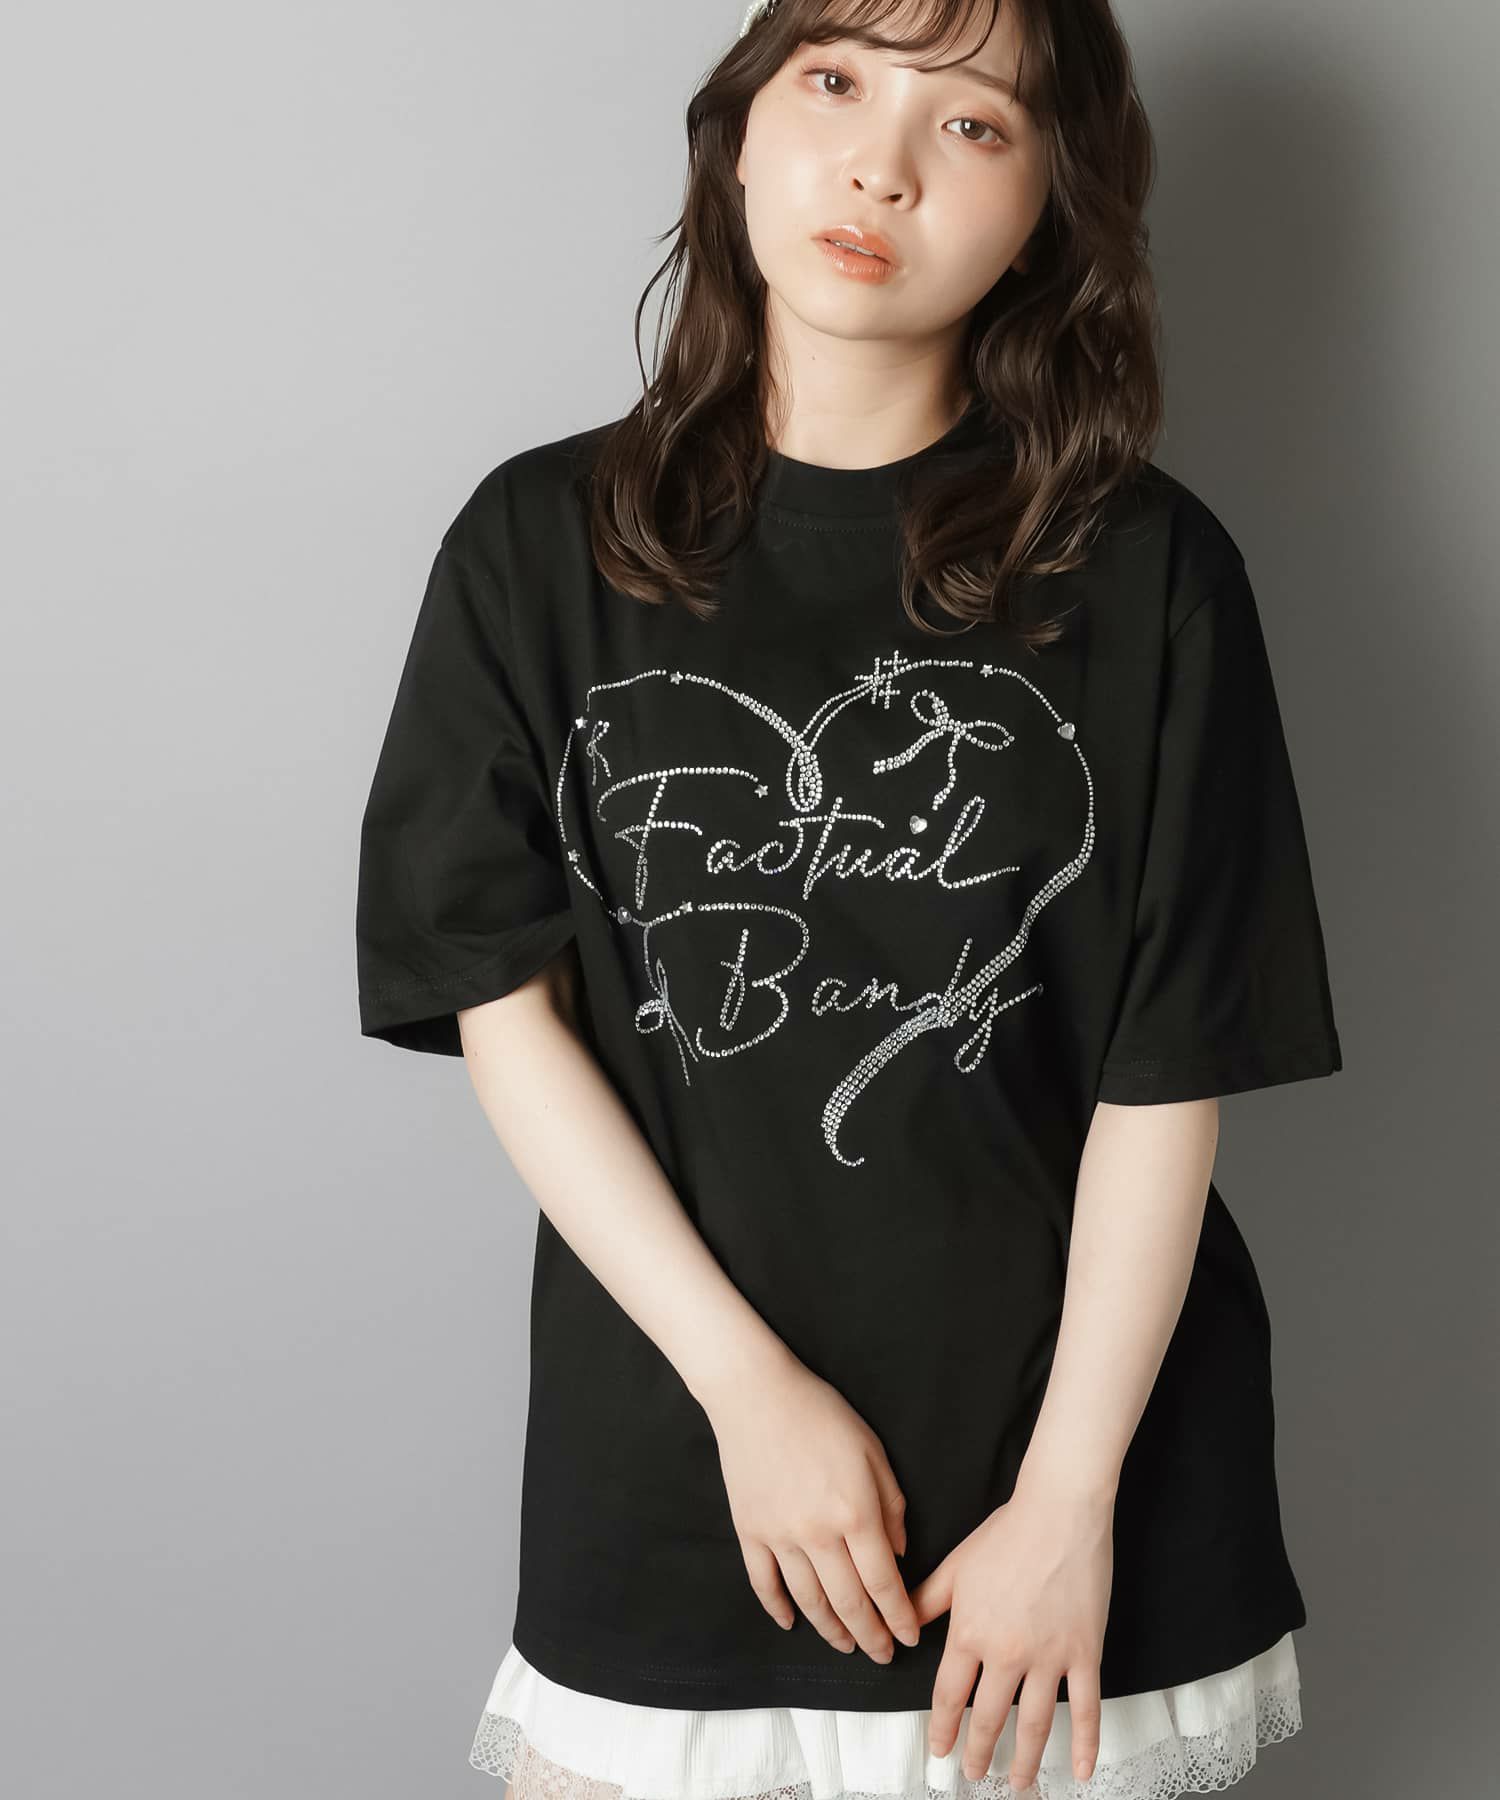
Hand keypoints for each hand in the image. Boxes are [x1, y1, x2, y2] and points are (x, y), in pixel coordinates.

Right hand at [703, 1354, 920, 1662]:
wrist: (755, 1393)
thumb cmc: (821, 1414)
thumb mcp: (872, 1451)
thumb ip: (891, 1506)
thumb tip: (899, 1552)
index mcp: (855, 1513)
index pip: (884, 1582)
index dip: (899, 1617)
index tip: (910, 1637)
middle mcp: (818, 1534)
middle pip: (849, 1603)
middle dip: (871, 1636)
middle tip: (883, 1654)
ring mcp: (780, 1537)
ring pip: (809, 1601)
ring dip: (831, 1631)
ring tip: (845, 1646)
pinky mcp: (749, 1532)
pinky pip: (764, 1583)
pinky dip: (777, 1609)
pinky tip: (791, 1623)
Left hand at [909, 1473, 1112, 1789]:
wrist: (1058, 1512)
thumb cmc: (1007, 1533)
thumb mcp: (956, 1566)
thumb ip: (926, 1600)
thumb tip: (903, 1626)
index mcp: (970, 1632)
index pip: (950, 1694)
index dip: (943, 1727)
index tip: (940, 1749)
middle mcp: (1006, 1653)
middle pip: (988, 1717)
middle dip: (979, 1751)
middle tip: (975, 1773)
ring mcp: (1048, 1657)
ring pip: (1034, 1724)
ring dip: (1025, 1760)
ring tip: (1019, 1783)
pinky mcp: (1085, 1653)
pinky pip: (1087, 1708)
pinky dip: (1086, 1744)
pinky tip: (1081, 1770)